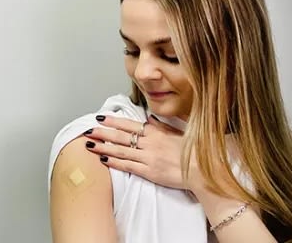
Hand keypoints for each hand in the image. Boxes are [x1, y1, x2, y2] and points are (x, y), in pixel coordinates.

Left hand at [84, 114, 198, 190]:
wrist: (202, 169)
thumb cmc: (194, 150)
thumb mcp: (178, 132)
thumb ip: (161, 126)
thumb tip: (149, 119)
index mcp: (156, 132)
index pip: (130, 124)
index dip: (114, 121)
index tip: (101, 118)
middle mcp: (150, 143)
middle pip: (121, 136)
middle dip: (103, 132)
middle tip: (89, 130)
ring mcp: (148, 158)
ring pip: (120, 150)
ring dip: (103, 147)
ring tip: (89, 144)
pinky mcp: (149, 172)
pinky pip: (128, 166)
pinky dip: (114, 162)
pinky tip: (103, 160)